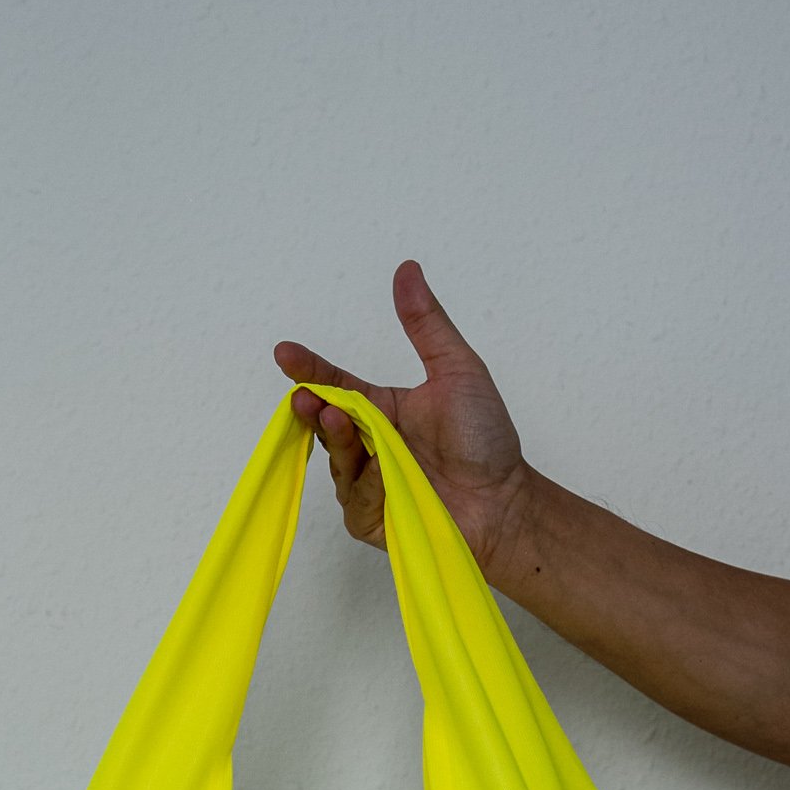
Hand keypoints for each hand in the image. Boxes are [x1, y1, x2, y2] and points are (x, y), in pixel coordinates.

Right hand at [273, 260, 532, 584]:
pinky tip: (380, 472)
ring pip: (336, 462)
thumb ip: (426, 324)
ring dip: (335, 440)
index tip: (285, 353)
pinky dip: (363, 485)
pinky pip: (354, 500)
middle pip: (325, 423)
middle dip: (312, 409)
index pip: (335, 384)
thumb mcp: (457, 369)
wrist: (504, 499)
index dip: (309, 370)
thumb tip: (406, 271)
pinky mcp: (372, 519)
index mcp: (382, 409)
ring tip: (338, 419)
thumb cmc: (485, 438)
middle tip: (306, 397)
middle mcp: (370, 445)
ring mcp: (368, 484)